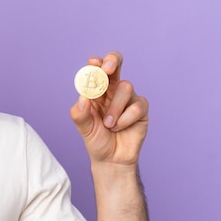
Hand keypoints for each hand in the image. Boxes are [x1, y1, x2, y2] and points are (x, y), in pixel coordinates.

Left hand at [70, 51, 148, 165]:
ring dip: (115, 107)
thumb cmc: (96, 139)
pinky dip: (125, 119)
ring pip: (126, 87)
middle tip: (108, 69)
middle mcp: (112, 90)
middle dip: (112, 61)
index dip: (96, 63)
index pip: (96, 69)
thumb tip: (82, 97)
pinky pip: (137, 106)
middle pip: (116, 63)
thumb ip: (80, 113)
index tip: (93, 64)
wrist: (111, 159)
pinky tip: (119, 128)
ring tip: (108, 124)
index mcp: (95, 90)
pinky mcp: (141, 109)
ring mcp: (128, 98)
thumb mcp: (83, 127)